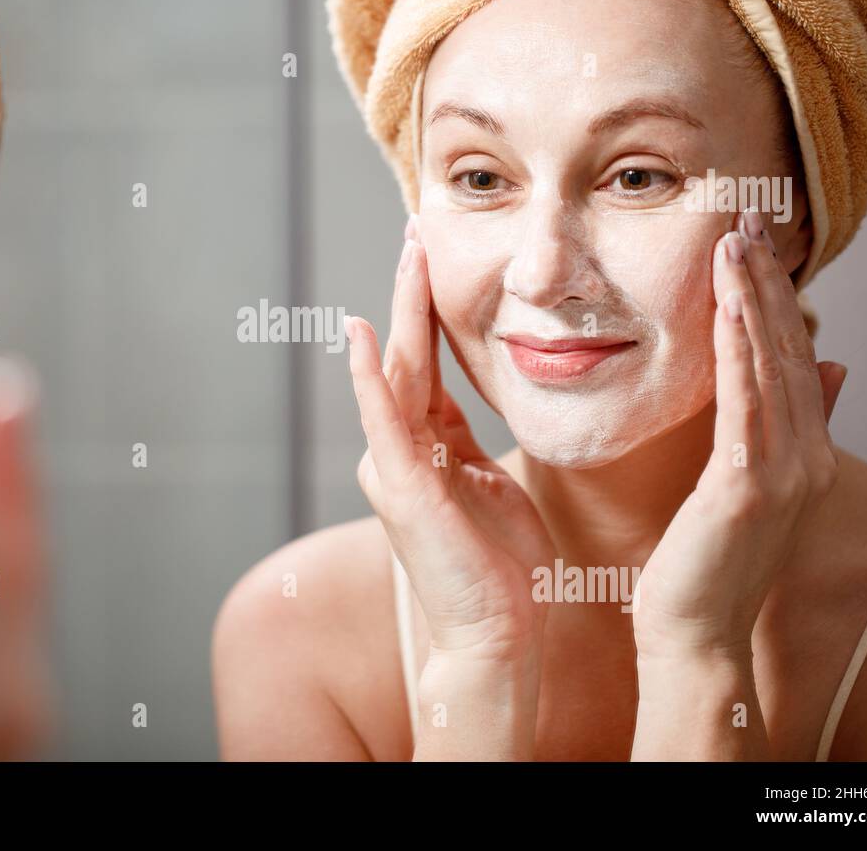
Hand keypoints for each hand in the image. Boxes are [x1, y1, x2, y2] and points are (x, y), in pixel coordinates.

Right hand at [345, 224, 553, 661]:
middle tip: (418, 232)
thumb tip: (470, 412)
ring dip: (400, 312)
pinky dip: (371, 377)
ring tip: (408, 255)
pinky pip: (384, 420)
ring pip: (395, 374)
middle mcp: (400, 452)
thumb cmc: (502, 570)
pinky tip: (364, 334)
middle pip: (406, 358)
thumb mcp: (490, 486)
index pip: (426, 366)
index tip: (437, 259)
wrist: (499, 634)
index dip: (429, 312)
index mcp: (427, 449)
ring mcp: (396, 468)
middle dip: (412, 294)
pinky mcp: (403, 488)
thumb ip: (469, 444)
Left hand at [633, 209, 846, 656]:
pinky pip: (747, 404)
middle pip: (788, 351)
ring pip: (771, 367)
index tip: (754, 245)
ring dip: (755, 300)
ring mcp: (784, 473)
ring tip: (738, 243)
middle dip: (768, 283)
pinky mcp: (748, 486)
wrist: (696, 631)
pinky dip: (742, 351)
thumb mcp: (751, 485)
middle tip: (748, 219)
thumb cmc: (708, 561)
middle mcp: (805, 458)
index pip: (792, 358)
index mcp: (804, 454)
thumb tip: (829, 365)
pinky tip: (731, 307)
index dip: (776, 298)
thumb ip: (791, 426)